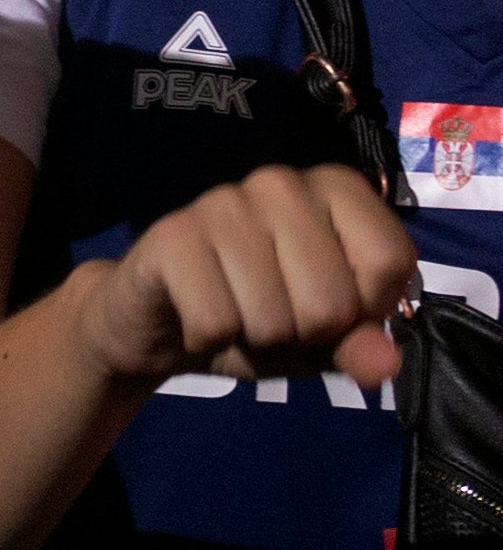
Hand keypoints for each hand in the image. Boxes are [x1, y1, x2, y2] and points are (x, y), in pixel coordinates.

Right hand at [75, 162, 417, 391]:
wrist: (159, 322)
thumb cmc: (257, 319)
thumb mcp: (322, 341)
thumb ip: (359, 346)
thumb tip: (384, 366)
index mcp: (334, 190)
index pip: (389, 261)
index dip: (366, 310)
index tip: (334, 308)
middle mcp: (280, 182)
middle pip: (331, 301)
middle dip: (304, 335)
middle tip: (274, 318)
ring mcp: (222, 202)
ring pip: (274, 317)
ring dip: (255, 341)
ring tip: (235, 316)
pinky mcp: (171, 234)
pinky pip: (216, 322)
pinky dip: (210, 341)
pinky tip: (196, 318)